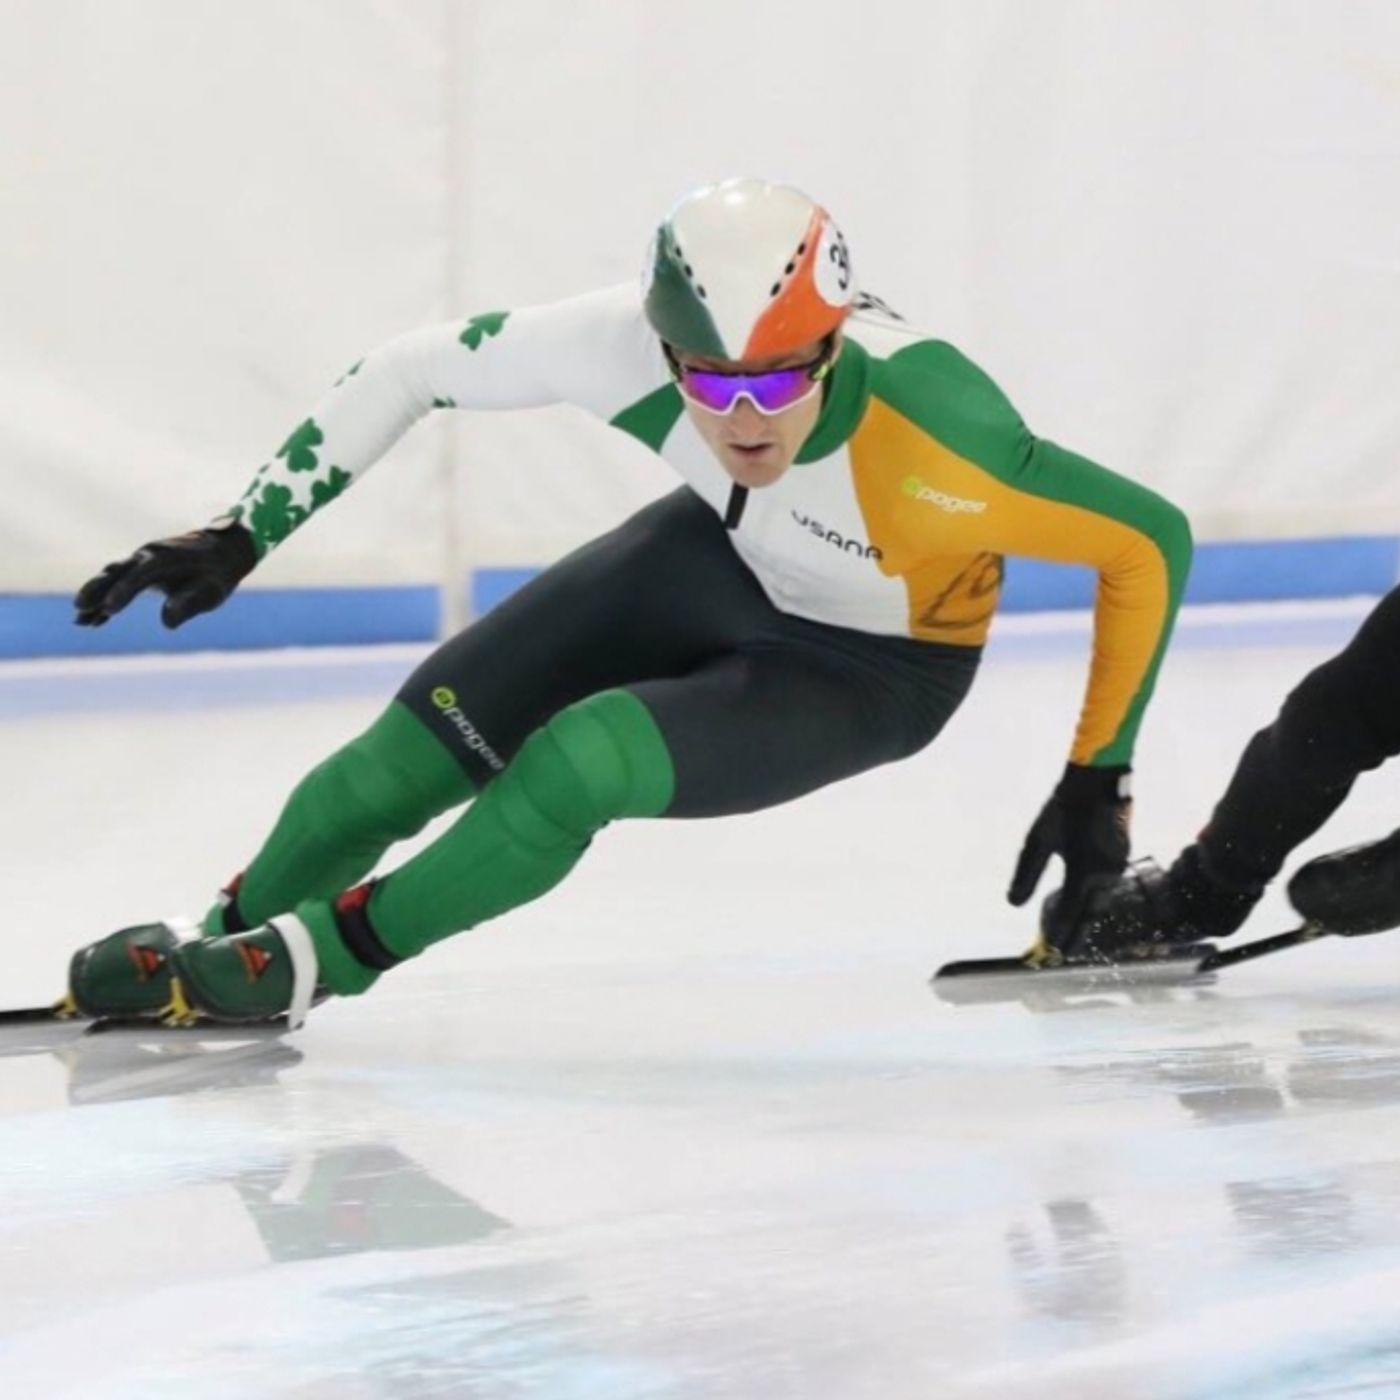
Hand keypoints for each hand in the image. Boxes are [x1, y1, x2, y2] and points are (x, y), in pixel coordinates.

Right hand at [74, 521, 256, 628]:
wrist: (222, 552)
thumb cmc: (217, 574)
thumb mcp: (212, 591)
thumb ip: (190, 603)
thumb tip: (168, 622)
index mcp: (167, 557)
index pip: (140, 573)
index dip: (124, 590)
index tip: (110, 608)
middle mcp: (149, 555)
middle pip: (117, 571)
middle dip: (98, 588)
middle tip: (81, 607)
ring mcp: (141, 560)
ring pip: (113, 577)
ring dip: (96, 596)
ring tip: (80, 620)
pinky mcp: (139, 570)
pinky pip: (118, 585)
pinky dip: (105, 601)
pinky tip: (91, 621)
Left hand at [1008, 763, 1131, 938]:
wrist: (1098, 782)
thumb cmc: (1063, 808)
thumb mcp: (1037, 840)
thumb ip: (1027, 873)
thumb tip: (1013, 903)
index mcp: (1084, 872)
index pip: (1071, 913)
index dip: (1061, 933)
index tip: (1050, 950)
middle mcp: (1106, 875)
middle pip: (1090, 914)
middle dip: (1077, 935)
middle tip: (1065, 954)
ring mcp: (1118, 867)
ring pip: (1102, 902)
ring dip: (1087, 920)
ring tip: (1074, 936)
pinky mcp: (1122, 858)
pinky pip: (1107, 888)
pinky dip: (1095, 901)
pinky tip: (1086, 906)